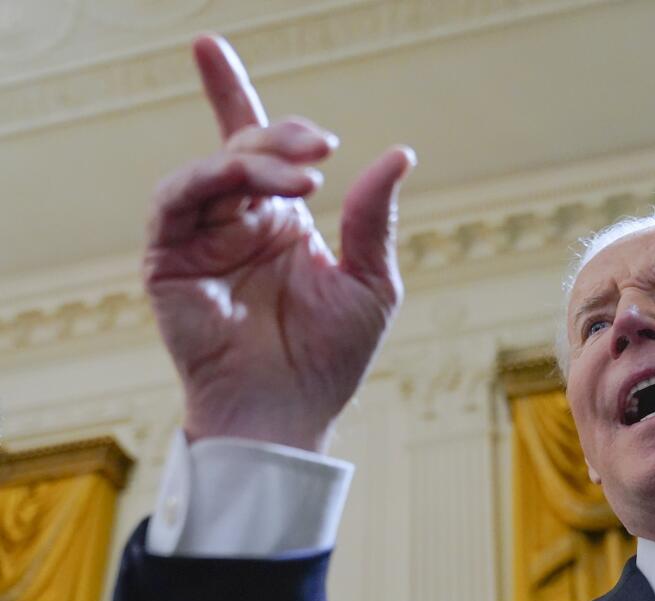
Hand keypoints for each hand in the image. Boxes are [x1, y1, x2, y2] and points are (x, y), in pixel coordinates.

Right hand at [145, 35, 415, 451]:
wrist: (291, 414)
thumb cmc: (330, 358)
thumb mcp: (371, 282)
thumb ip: (375, 218)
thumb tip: (399, 153)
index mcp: (281, 221)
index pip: (254, 147)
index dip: (230, 94)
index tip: (209, 46)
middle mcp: (237, 222)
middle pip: (240, 149)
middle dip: (278, 135)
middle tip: (321, 146)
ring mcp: (200, 240)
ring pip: (212, 169)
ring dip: (255, 159)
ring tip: (304, 173)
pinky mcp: (169, 261)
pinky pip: (176, 201)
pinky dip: (211, 181)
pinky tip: (257, 189)